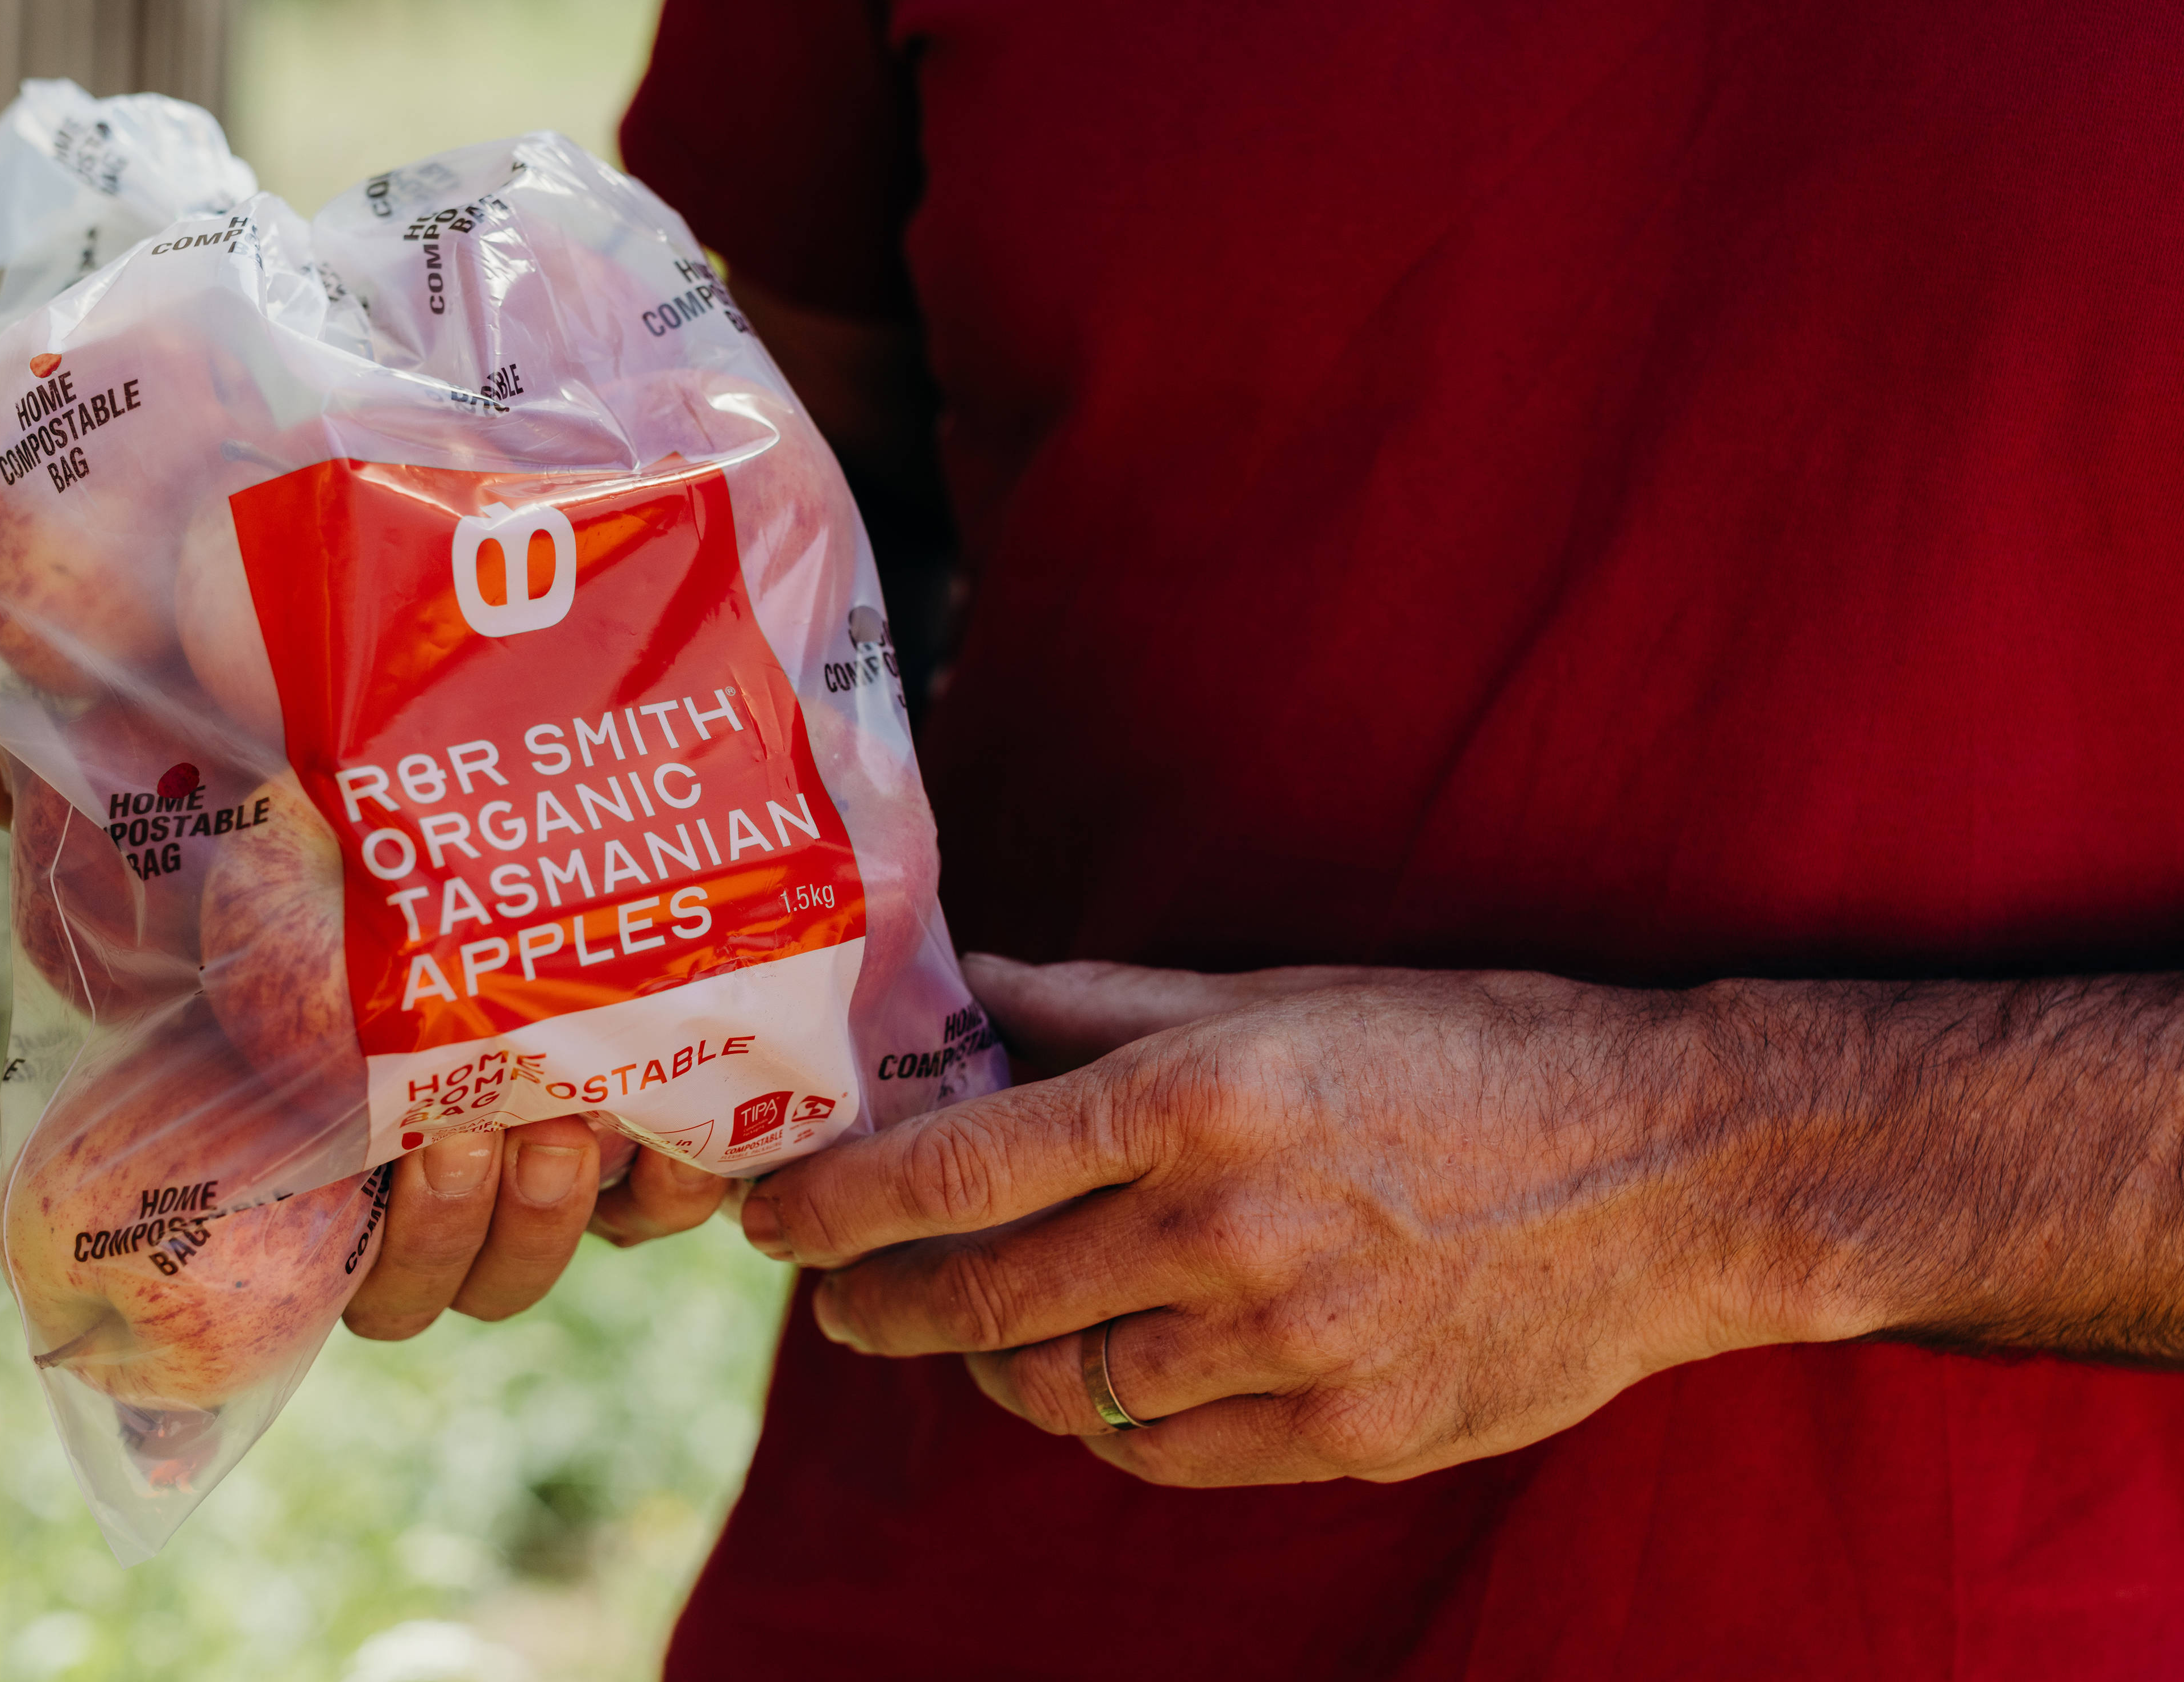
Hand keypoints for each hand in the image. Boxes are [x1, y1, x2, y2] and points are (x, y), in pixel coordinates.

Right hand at [0, 720, 731, 1338]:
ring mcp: (527, 1150)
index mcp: (321, 1148)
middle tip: (466, 1138)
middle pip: (443, 1288)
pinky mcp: (633, 1111)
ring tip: (554, 1121)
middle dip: (459, 1238)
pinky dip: (678, 1187)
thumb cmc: (308, 802)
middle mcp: (417, 1167)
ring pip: (539, 1259)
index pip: (348, 1274)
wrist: (479, 745)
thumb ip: (88, 784)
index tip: (380, 1164)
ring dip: (550, 1220)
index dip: (379, 1255)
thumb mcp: (201, 789)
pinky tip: (687, 1136)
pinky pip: (662, 1203)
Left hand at [739, 954, 1852, 1485]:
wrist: (1673, 1173)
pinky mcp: (1346, 1434)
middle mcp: (1227, 1233)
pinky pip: (1161, 1454)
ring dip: (990, 1365)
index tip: (772, 1219)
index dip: (837, 1206)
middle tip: (839, 1297)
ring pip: (1060, 1389)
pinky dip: (1101, 1422)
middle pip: (981, 1298)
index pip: (955, 1172)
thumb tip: (969, 991)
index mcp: (1198, 1102)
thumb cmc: (1470, 1053)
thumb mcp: (1286, 994)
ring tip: (970, 1331)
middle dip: (879, 1305)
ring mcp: (1289, 1349)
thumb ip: (1107, 1004)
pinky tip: (1092, 1381)